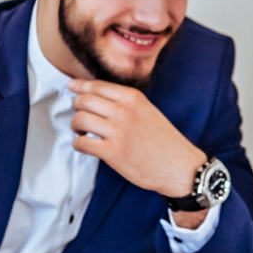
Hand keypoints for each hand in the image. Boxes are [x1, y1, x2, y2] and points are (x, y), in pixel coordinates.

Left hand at [67, 80, 207, 214]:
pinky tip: (85, 145)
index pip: (97, 85)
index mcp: (133, 98)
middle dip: (76, 107)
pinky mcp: (113, 152)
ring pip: (79, 119)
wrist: (180, 167)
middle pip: (84, 100)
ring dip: (75, 125)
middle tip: (80, 116)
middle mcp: (124, 111)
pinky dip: (78, 143)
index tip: (72, 86)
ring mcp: (118, 132)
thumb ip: (126, 103)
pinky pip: (82, 143)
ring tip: (82, 132)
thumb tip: (99, 98)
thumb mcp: (148, 111)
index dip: (80, 86)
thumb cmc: (165, 142)